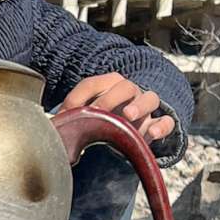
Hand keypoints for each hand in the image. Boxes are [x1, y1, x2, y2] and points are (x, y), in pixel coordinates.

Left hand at [56, 72, 175, 142]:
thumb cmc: (102, 122)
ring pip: (150, 98)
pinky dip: (161, 126)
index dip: (79, 96)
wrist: (129, 135)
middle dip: (110, 98)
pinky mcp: (158, 124)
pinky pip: (166, 121)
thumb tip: (53, 127)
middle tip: (99, 111)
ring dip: (139, 105)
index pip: (92, 84)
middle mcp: (130, 92)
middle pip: (124, 86)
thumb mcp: (85, 117)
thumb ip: (73, 118)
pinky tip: (151, 134)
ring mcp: (146, 107)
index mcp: (108, 85)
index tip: (68, 113)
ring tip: (128, 116)